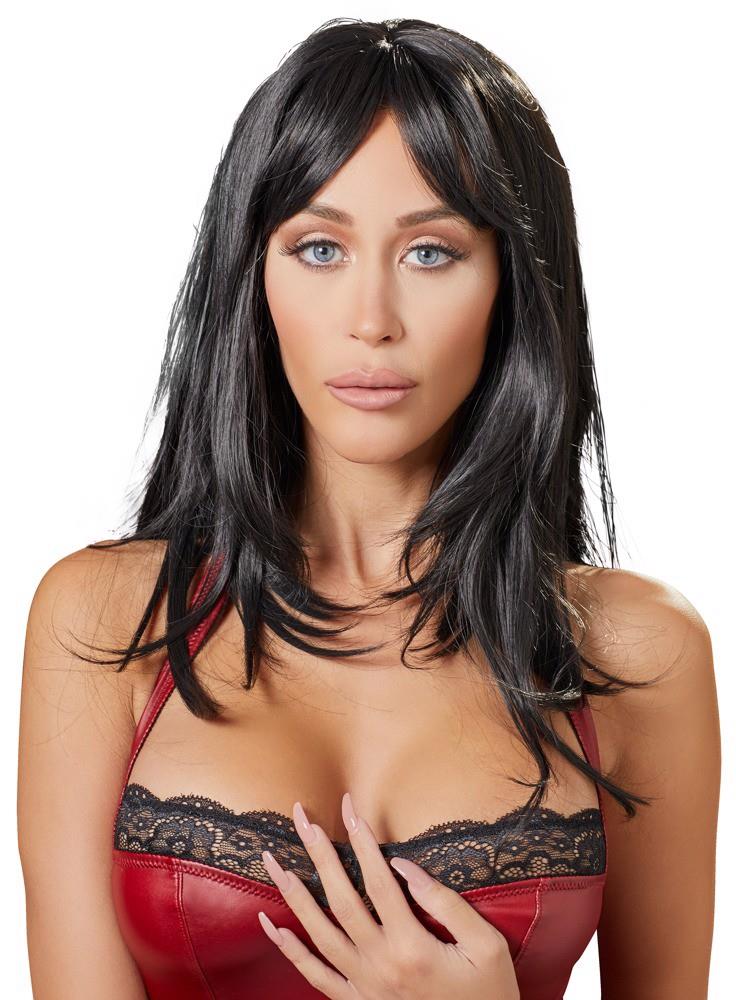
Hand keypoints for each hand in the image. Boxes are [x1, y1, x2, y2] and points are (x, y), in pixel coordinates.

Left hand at [257, 792, 520, 998]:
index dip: (362, 841)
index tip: (349, 807)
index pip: (378, 881)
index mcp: (413, 946)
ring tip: (273, 860)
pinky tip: (271, 924)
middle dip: (318, 854)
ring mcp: (364, 987)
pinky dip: (289, 950)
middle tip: (300, 818)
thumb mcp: (487, 946)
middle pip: (340, 900)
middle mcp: (380, 965)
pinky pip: (314, 975)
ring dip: (293, 894)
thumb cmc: (490, 992)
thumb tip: (404, 866)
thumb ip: (446, 903)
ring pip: (318, 933)